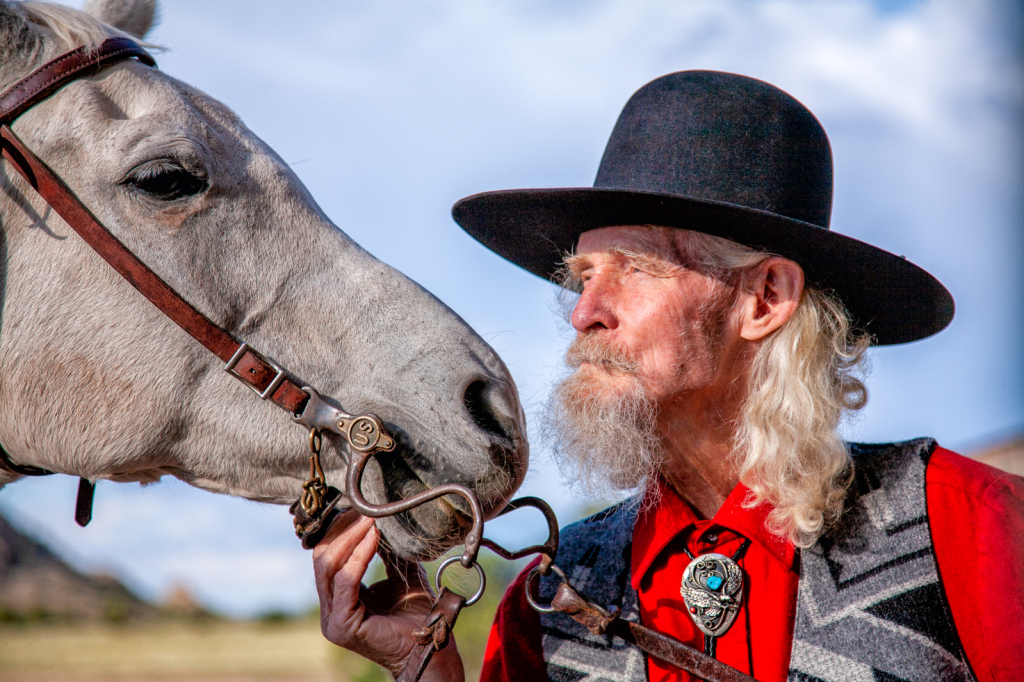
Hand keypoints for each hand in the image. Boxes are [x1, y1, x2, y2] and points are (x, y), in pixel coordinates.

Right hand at [313, 511, 465, 680]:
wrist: (428, 647)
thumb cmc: (416, 615)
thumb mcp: (401, 575)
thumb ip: (389, 552)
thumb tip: (385, 519)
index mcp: (338, 599)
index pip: (327, 556)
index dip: (341, 529)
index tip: (361, 508)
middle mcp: (330, 610)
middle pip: (323, 558)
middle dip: (344, 530)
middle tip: (365, 510)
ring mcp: (332, 619)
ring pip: (329, 566)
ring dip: (351, 538)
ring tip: (371, 520)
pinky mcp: (342, 625)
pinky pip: (346, 581)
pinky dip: (360, 555)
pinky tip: (374, 538)